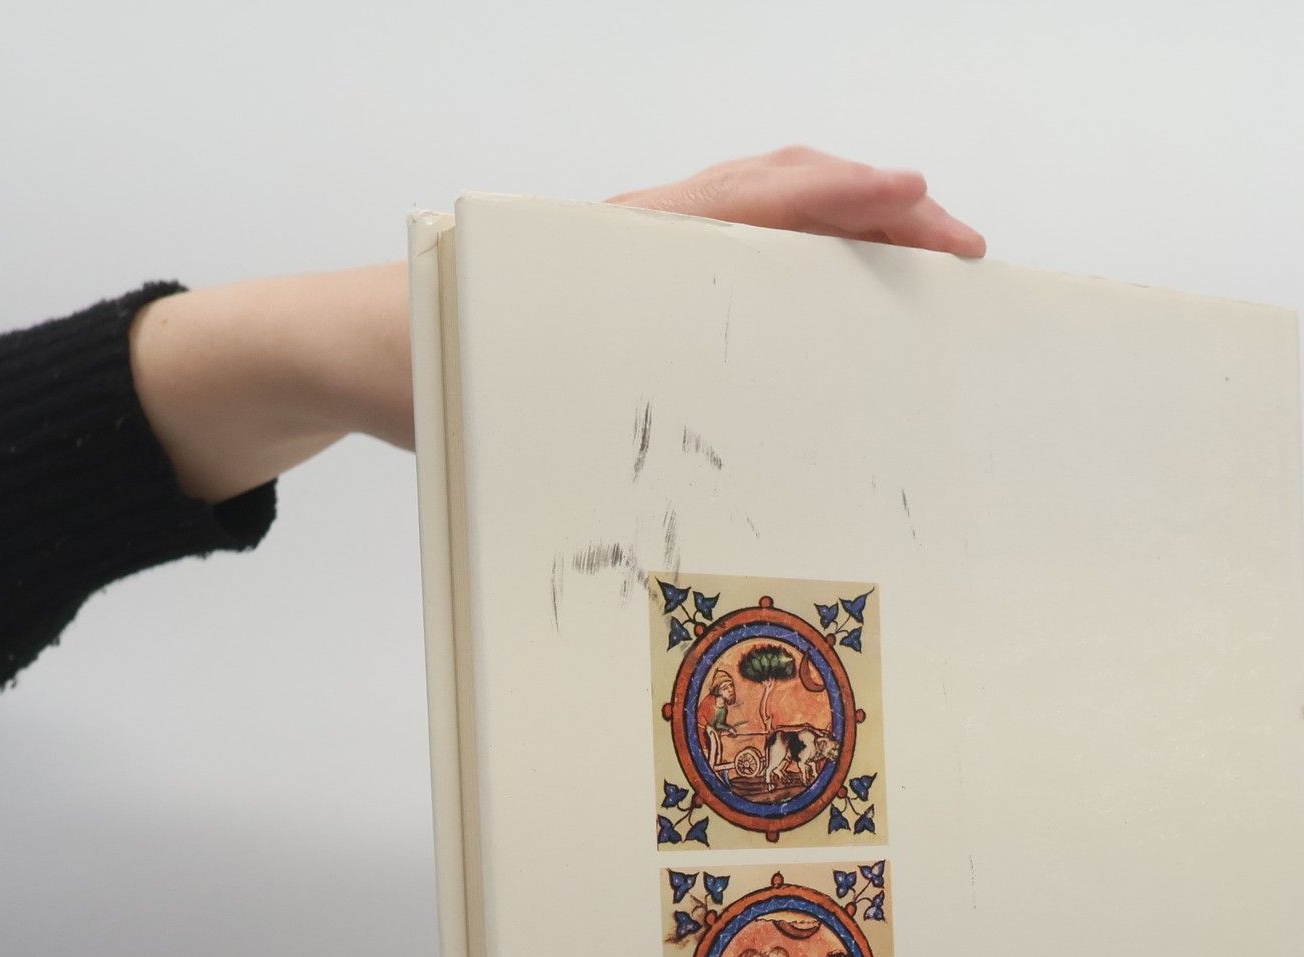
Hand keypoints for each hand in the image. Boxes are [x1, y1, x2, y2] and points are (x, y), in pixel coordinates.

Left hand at [132, 151, 981, 501]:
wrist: (345, 349)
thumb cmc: (410, 354)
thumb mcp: (484, 364)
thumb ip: (555, 379)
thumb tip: (632, 413)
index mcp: (623, 243)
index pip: (755, 200)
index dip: (844, 197)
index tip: (921, 202)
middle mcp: (642, 241)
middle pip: (781, 197)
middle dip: (879, 213)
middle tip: (958, 250)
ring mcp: (641, 263)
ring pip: (763, 225)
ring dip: (844, 236)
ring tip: (914, 275)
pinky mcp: (630, 297)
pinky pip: (731, 266)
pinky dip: (794, 265)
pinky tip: (819, 314)